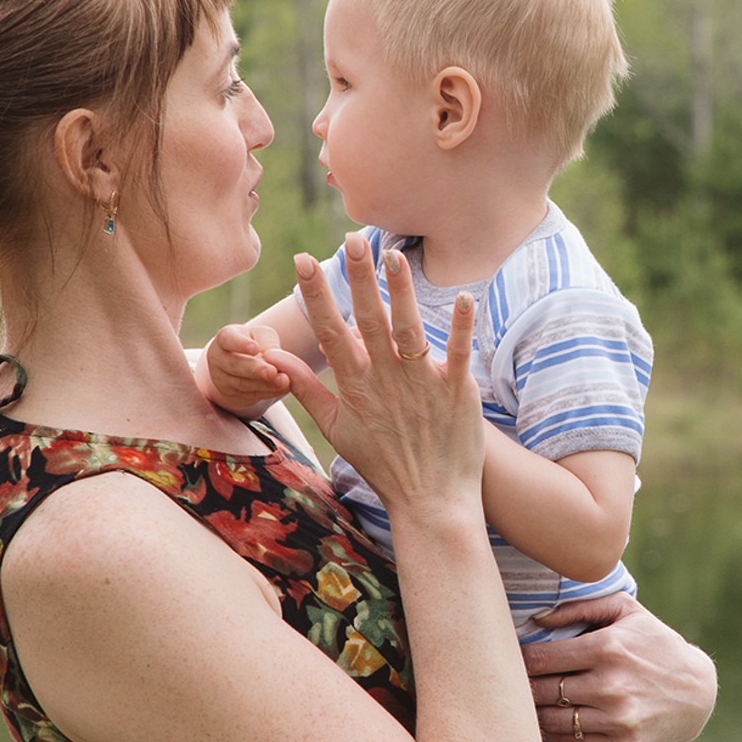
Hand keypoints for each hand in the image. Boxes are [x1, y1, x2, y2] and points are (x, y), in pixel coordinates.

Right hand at [201, 323, 289, 416]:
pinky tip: (283, 388)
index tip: (255, 348)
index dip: (240, 344)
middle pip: (234, 365)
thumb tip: (273, 357)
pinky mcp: (232, 396)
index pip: (227, 339)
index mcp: (224, 338)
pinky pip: (251, 395)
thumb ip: (267, 343)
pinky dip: (269, 392)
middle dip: (255, 369)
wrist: (246, 365)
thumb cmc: (255, 343)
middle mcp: (218, 359)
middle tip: (272, 371)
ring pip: (243, 384)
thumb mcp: (261, 336)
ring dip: (265, 384)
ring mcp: (222, 380)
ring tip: (283, 381)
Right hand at [268, 233, 484, 514]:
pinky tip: (466, 297)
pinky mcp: (456, 393)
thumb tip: (276, 359)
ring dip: (401, 291)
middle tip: (351, 240)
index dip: (316, 295)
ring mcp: (421, 386)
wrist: (431, 501)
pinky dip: (462, 327)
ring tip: (395, 254)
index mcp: (355, 386)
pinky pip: (458, 353)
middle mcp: (385, 381)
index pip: (330, 332)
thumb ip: (308, 390)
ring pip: (409, 329)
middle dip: (358, 278)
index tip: (303, 260)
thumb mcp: (337, 429)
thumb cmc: (383, 463)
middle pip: (368, 320)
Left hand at [522, 593, 716, 741]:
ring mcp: (617, 718)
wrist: (696, 691)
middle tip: (519, 681)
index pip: (540, 659)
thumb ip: (580, 607)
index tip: (517, 658)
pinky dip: (557, 735)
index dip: (520, 659)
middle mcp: (610, 685)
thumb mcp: (626, 611)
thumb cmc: (655, 643)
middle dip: (526, 686)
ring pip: (552, 721)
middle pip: (541, 691)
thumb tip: (537, 618)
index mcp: (607, 648)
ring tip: (536, 702)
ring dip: (538, 713)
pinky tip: (556, 722)